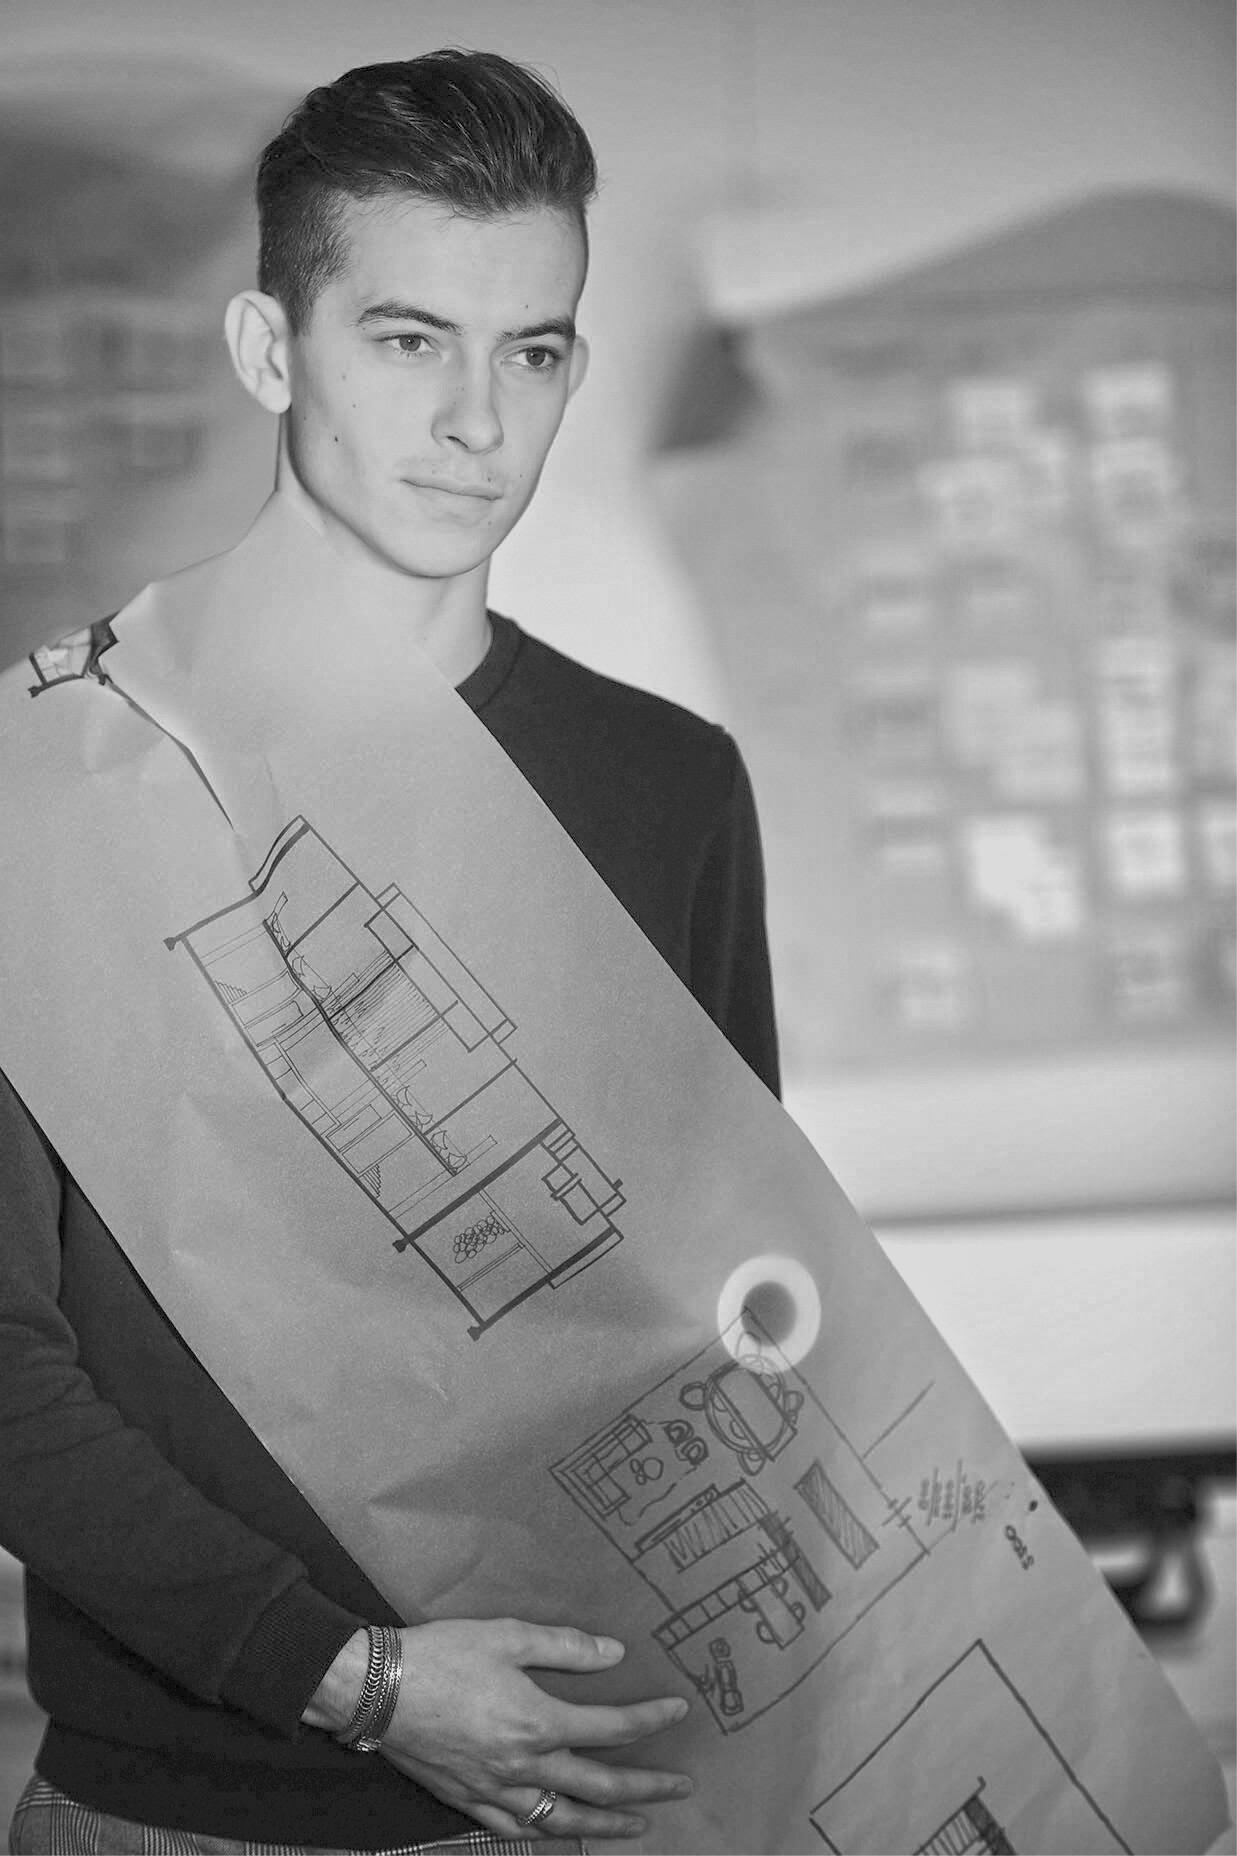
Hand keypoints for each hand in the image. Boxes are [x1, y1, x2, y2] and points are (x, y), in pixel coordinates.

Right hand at [314, 1618, 692, 1840]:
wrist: (377, 1691)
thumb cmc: (442, 1655)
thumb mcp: (507, 1636)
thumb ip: (565, 1647)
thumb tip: (614, 1654)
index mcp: (538, 1722)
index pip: (610, 1729)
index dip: (649, 1720)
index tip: (678, 1711)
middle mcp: (524, 1766)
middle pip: (599, 1787)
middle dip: (646, 1788)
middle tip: (680, 1787)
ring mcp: (496, 1791)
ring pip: (562, 1820)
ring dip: (606, 1825)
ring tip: (637, 1826)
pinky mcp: (468, 1801)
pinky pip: (515, 1829)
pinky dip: (545, 1833)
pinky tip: (559, 1831)